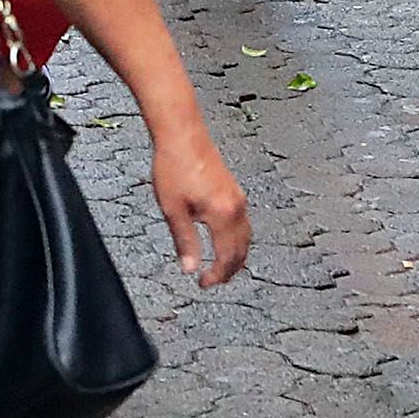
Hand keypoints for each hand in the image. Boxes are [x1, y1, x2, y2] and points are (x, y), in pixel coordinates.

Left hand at [144, 115, 250, 286]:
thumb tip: (189, 268)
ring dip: (235, 256)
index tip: (203, 284)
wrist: (182, 133)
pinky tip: (222, 240)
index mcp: (223, 215)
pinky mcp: (234, 190)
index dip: (216, 275)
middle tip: (212, 281)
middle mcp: (237, 207)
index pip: (226, 257)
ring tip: (218, 267)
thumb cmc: (174, 166)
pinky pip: (243, 223)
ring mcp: (238, 198)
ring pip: (245, 237)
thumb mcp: (173, 209)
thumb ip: (185, 241)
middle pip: (241, 250)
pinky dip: (236, 239)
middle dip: (229, 270)